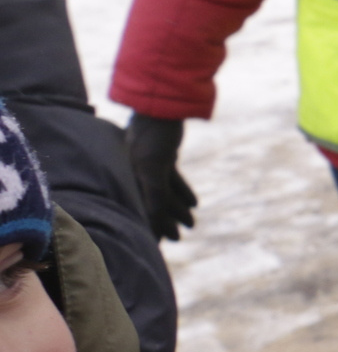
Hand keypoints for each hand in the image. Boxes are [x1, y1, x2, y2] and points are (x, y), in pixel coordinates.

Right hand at [124, 115, 195, 242]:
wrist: (161, 106)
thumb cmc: (153, 137)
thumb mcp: (153, 167)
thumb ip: (154, 194)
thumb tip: (153, 220)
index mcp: (129, 178)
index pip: (140, 208)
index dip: (150, 226)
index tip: (158, 245)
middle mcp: (135, 173)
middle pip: (151, 204)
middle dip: (165, 222)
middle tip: (179, 239)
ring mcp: (149, 164)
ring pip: (164, 193)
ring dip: (177, 209)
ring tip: (192, 224)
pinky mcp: (163, 156)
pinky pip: (171, 179)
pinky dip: (182, 192)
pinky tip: (195, 204)